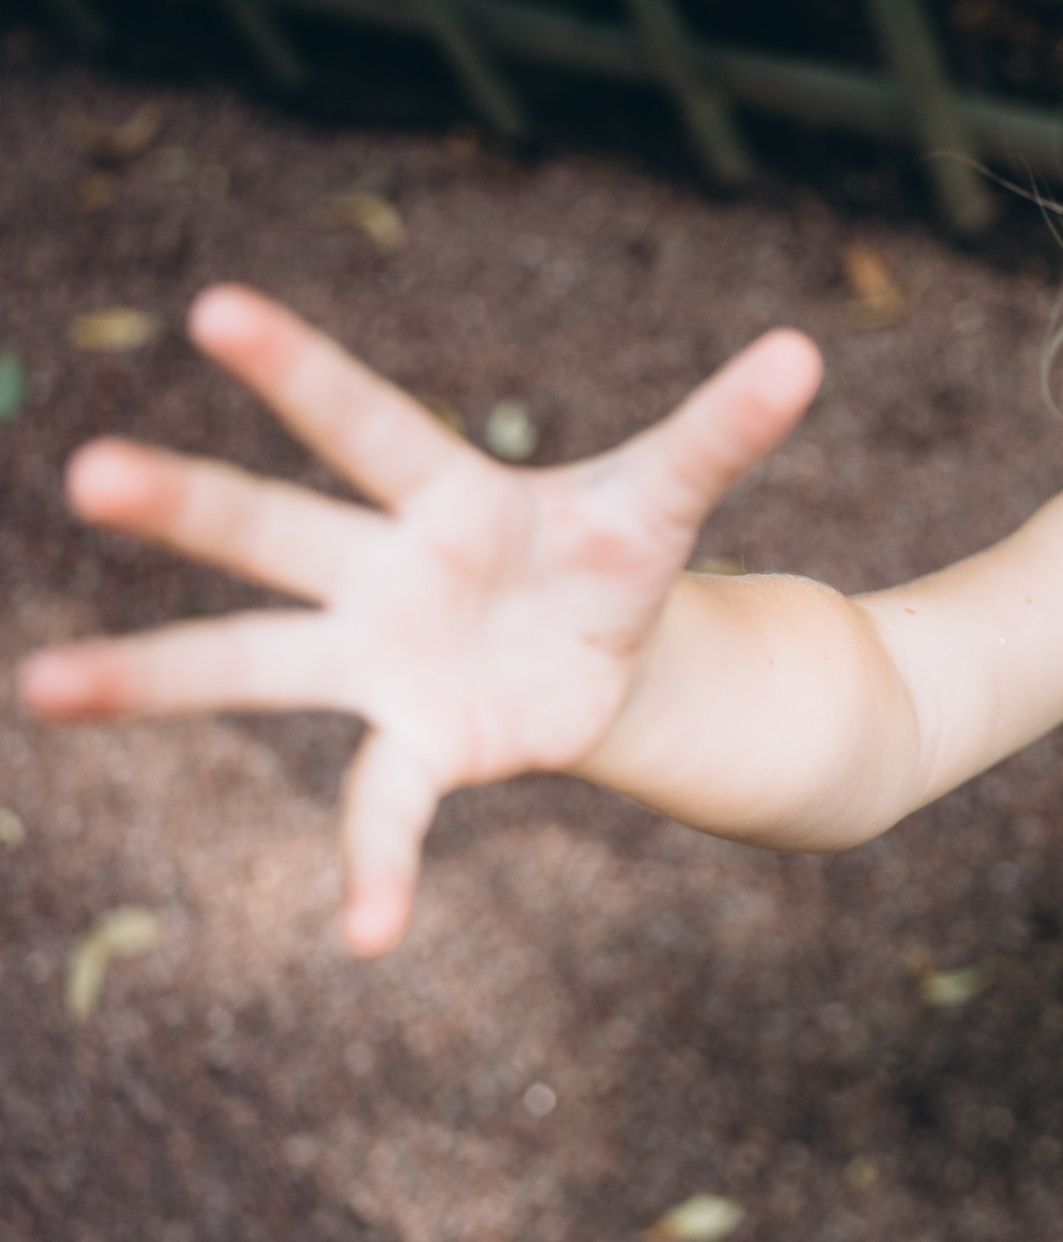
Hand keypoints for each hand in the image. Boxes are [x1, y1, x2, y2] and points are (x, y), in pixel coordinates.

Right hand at [15, 285, 821, 957]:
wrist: (615, 655)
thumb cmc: (614, 554)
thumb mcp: (669, 495)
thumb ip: (725, 431)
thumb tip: (806, 350)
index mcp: (447, 491)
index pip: (366, 420)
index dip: (298, 368)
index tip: (216, 307)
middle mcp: (384, 568)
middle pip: (277, 530)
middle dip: (189, 503)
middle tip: (89, 470)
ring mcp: (380, 662)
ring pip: (248, 663)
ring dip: (148, 676)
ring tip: (38, 685)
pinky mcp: (414, 745)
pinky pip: (377, 807)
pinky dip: (375, 866)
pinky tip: (368, 935)